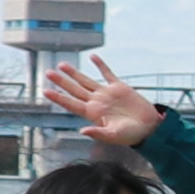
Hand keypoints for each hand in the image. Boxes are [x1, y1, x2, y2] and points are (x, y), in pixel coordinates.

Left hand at [42, 59, 162, 150]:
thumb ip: (98, 133)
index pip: (71, 103)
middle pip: (75, 90)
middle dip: (61, 81)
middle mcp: (97, 102)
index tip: (46, 91)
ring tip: (62, 65)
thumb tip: (82, 130)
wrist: (149, 127)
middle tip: (48, 72)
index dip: (58, 97)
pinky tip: (93, 57)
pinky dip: (100, 65)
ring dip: (74, 73)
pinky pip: (107, 73)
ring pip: (86, 81)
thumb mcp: (114, 136)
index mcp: (93, 114)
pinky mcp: (119, 88)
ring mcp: (107, 94)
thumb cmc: (132, 135)